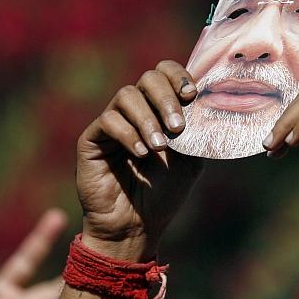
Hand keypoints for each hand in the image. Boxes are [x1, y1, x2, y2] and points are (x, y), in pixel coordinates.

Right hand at [76, 60, 202, 260]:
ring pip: (127, 95)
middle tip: (177, 126)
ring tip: (159, 146)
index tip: (192, 95)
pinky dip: (128, 133)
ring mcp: (112, 122)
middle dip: (166, 97)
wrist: (136, 225)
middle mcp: (136, 110)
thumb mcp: (189, 158)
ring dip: (147, 118)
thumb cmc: (164, 191)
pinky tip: (141, 153)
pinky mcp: (92, 138)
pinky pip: (108, 120)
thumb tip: (206, 104)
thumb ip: (196, 130)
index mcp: (160, 109)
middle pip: (148, 78)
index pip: (165, 73)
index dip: (178, 75)